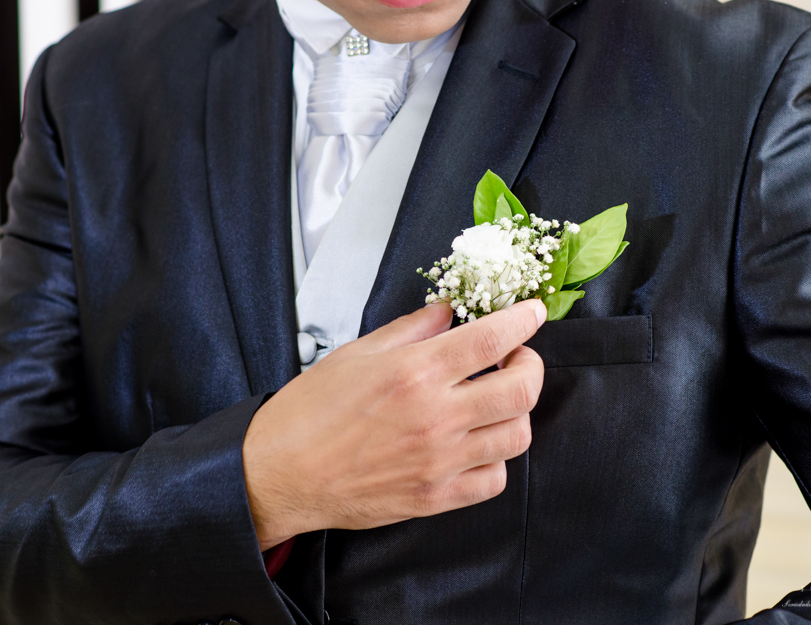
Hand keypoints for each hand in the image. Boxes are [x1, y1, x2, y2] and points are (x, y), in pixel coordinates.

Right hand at [242, 299, 546, 550]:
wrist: (278, 474)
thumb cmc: (308, 414)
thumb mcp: (355, 353)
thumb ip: (411, 330)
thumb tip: (447, 312)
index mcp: (414, 373)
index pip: (492, 338)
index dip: (524, 320)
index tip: (533, 312)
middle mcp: (434, 418)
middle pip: (522, 389)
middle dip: (531, 365)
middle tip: (518, 357)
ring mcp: (438, 462)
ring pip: (516, 435)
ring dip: (516, 411)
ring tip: (497, 400)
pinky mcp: (434, 497)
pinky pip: (494, 480)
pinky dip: (496, 458)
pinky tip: (478, 443)